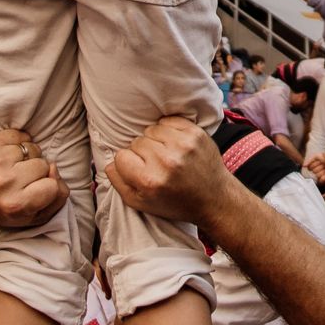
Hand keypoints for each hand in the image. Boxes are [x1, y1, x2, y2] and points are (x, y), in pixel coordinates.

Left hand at [0, 130, 62, 235]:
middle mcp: (4, 181)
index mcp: (15, 204)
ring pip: (33, 149)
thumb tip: (55, 167)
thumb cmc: (4, 209)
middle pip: (45, 165)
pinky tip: (8, 156)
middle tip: (20, 181)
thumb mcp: (34, 217)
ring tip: (12, 168)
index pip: (53, 186)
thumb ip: (57, 197)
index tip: (32, 192)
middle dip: (36, 172)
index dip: (46, 187)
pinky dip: (18, 143)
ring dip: (27, 158)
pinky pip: (20, 135)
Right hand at [109, 117, 240, 223]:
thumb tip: (109, 163)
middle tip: (156, 165)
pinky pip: (169, 121)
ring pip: (151, 129)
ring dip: (155, 140)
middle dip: (142, 153)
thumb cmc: (175, 202)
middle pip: (136, 142)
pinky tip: (175, 145)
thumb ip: (119, 183)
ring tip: (166, 154)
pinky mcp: (196, 134)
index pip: (120, 156)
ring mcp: (184, 145)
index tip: (140, 171)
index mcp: (150, 180)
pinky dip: (169, 130)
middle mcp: (167, 161)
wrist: (214, 198)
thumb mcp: (141, 203)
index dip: (128, 164)